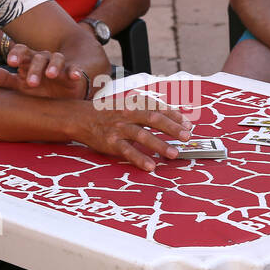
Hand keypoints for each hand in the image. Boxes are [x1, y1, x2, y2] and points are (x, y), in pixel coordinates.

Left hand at [0, 42, 89, 99]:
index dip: (17, 54)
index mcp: (29, 60)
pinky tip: (75, 76)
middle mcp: (44, 59)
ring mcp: (60, 65)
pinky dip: (75, 71)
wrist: (60, 99)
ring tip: (50, 75)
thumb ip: (4, 79)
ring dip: (53, 66)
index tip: (11, 63)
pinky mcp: (73, 73)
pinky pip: (75, 69)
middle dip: (34, 68)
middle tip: (31, 83)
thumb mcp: (19, 86)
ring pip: (57, 59)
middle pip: (38, 57)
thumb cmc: (37, 90)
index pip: (22, 50)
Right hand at [77, 103, 191, 172]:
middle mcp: (128, 114)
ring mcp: (119, 128)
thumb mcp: (128, 106)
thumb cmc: (109, 113)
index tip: (188, 124)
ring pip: (142, 135)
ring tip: (174, 153)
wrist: (81, 118)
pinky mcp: (111, 142)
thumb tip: (176, 118)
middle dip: (171, 128)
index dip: (174, 116)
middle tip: (186, 137)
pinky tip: (150, 166)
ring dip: (159, 144)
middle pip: (153, 118)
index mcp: (134, 104)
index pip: (158, 108)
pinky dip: (139, 158)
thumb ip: (149, 111)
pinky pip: (127, 151)